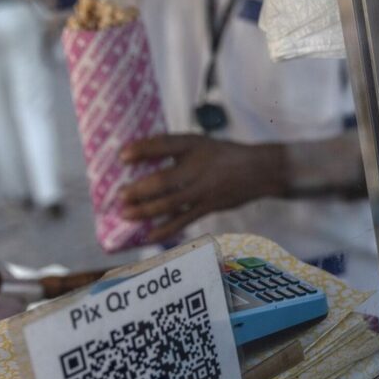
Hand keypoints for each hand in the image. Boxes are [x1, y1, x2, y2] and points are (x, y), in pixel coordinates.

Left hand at [119, 135, 286, 242]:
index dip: (142, 149)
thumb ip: (169, 148)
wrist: (258, 171)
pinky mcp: (207, 207)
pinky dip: (164, 230)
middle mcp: (198, 167)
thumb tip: (132, 155)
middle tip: (120, 195)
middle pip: (164, 181)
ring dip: (145, 211)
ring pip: (170, 204)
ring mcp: (203, 190)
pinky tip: (147, 235)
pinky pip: (182, 220)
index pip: (165, 144)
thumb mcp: (197, 143)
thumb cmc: (221, 155)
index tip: (121, 156)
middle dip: (139, 190)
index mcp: (193, 145)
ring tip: (125, 214)